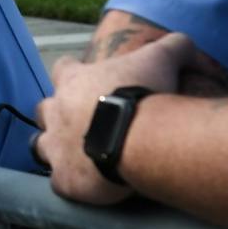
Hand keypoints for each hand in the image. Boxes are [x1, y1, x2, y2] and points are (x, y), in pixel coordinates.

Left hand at [35, 32, 193, 204]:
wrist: (137, 138)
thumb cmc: (143, 94)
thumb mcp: (162, 60)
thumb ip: (173, 46)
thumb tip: (186, 41)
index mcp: (73, 81)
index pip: (62, 68)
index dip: (71, 73)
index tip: (84, 79)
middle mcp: (55, 112)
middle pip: (43, 109)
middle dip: (57, 115)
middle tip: (80, 123)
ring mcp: (55, 148)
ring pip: (41, 147)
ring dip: (55, 150)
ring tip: (77, 156)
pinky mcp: (64, 179)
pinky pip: (60, 183)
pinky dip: (71, 184)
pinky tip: (87, 186)